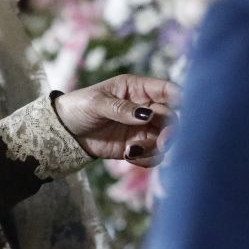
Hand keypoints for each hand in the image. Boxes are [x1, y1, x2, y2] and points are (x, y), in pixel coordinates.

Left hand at [54, 75, 177, 166]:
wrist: (64, 131)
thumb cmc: (79, 107)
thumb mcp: (96, 103)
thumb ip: (121, 109)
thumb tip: (147, 115)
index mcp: (138, 89)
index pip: (168, 91)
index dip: (182, 99)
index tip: (183, 110)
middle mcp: (146, 108)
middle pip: (173, 118)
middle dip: (171, 131)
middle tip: (162, 142)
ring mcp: (143, 129)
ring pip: (166, 139)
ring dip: (158, 148)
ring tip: (135, 151)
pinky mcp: (137, 146)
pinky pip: (153, 155)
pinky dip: (147, 159)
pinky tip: (129, 156)